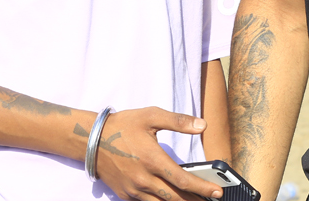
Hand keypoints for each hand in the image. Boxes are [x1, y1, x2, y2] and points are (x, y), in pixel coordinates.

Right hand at [93, 107, 223, 200]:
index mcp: (152, 159)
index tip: (217, 192)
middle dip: (195, 200)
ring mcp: (133, 189)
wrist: (91, 140)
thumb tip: (202, 125)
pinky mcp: (125, 194)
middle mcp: (143, 179)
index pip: (182, 180)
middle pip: (174, 198)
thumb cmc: (124, 126)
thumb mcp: (151, 115)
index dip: (202, 188)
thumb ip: (178, 121)